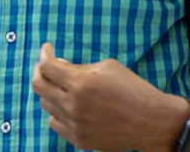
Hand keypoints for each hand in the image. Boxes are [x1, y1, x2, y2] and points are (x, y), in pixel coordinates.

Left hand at [31, 43, 189, 151]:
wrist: (151, 121)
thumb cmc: (132, 88)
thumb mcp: (107, 67)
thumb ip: (79, 67)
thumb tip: (59, 67)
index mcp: (80, 83)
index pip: (46, 67)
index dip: (44, 54)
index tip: (47, 50)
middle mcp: (73, 105)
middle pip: (39, 86)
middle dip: (40, 71)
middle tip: (48, 66)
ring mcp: (75, 125)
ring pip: (46, 105)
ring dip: (50, 92)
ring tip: (62, 85)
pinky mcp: (79, 140)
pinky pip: (55, 123)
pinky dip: (57, 111)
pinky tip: (68, 104)